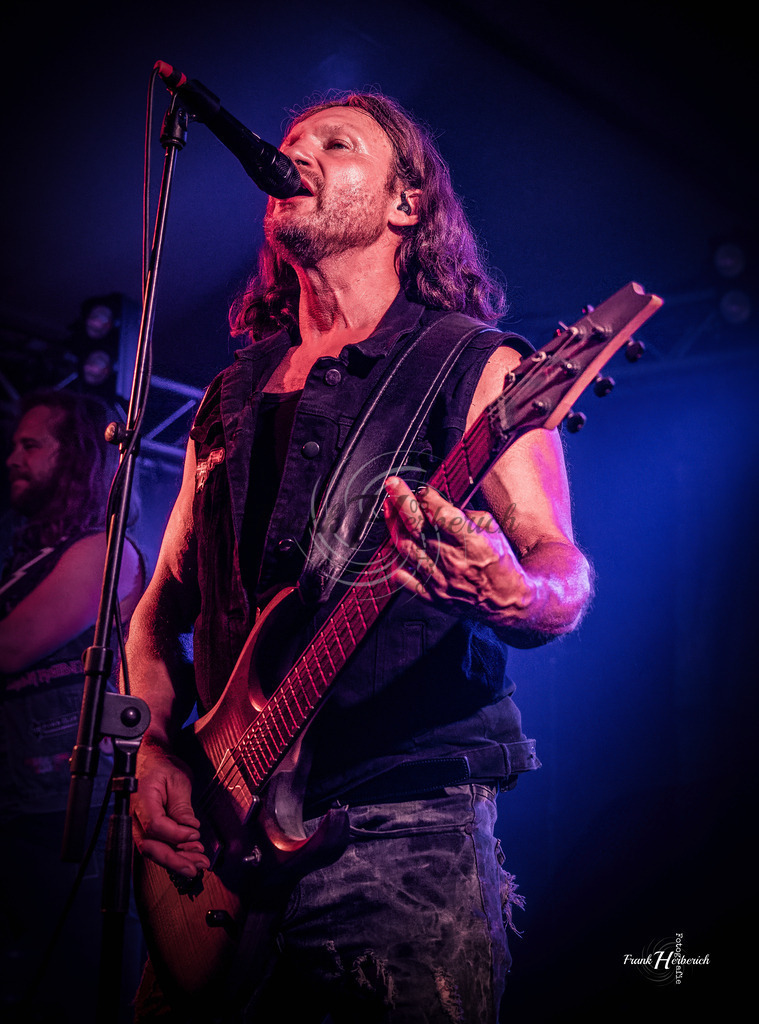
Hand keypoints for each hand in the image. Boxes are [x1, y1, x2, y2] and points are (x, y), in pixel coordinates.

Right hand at [132, 741, 209, 877]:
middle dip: (174, 860)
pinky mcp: (145, 829)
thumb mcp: (177, 780)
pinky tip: (190, 857)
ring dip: (176, 860)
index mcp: (141, 799)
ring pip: (153, 850)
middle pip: (150, 846)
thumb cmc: (161, 766)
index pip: (155, 825)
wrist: (149, 760)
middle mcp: (133, 816)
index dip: (176, 834)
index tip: (195, 835)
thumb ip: (181, 806)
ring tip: (198, 864)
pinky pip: (156, 846)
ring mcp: (137, 824)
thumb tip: (189, 828)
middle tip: (197, 866)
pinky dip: (173, 853)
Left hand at [382, 476, 533, 624]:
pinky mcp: (432, 595)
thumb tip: (443, 503)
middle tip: (392, 485)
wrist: (507, 601)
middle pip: (417, 526)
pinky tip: (395, 548)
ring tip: (390, 510)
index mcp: (472, 542)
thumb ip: (468, 515)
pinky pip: (404, 578)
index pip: (441, 513)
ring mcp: (440, 579)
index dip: (428, 497)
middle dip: (401, 500)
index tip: (423, 489)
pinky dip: (395, 562)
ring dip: (394, 525)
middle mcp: (452, 560)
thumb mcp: (494, 531)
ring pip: (405, 548)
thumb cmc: (501, 565)